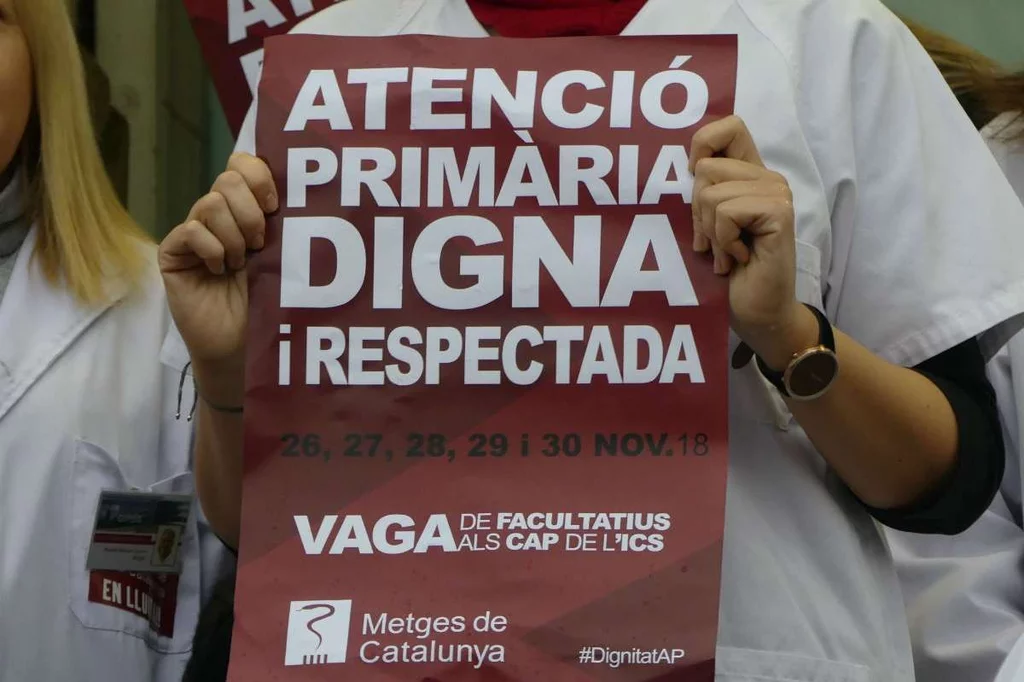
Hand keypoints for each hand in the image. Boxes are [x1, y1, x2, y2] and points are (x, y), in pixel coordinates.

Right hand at [159, 153, 276, 400]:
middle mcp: (220, 215)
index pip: (244, 165)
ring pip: (210, 203)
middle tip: (260, 244)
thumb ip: (285, 223)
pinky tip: (219, 271)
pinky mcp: (174, 252)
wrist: (244, 345)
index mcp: (248, 209)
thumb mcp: (285, 256)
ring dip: (233, 235)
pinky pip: (191, 230)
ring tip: (240, 264)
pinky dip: (212, 249)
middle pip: (228, 179)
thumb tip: (299, 189)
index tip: (275, 205)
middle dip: (250, 211)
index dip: (260, 176)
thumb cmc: (269, 303)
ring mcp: (195, 232)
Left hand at [689, 116, 815, 368]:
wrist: (757, 313)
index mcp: (748, 174)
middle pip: (705, 167)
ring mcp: (776, 192)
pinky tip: (738, 258)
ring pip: (711, 192)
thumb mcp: (704, 226)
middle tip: (713, 242)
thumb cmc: (727, 274)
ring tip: (726, 254)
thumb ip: (700, 192)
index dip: (703, 143)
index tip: (692, 182)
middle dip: (697, 211)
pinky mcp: (779, 212)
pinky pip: (726, 211)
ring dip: (710, 232)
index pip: (728, 126)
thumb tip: (678, 168)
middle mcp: (766, 177)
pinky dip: (723, 240)